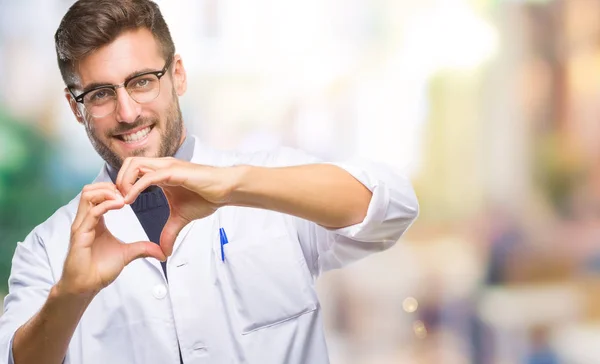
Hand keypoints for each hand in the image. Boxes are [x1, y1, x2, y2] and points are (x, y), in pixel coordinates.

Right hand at [59, 182, 165, 296]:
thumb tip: (161, 252)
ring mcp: (81, 225)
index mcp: (95, 220)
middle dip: (110, 186)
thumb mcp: (127, 254)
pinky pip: (92, 212)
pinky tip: (121, 205)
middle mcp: (86, 220)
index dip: (114, 189)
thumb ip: (143, 249)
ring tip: (123, 198)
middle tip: (127, 193)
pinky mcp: (80, 234)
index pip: (98, 194)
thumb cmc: (100, 270)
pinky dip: (106, 205)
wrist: (85, 287)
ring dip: (107, 192)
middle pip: (91, 189)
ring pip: (88, 195)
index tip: (131, 194)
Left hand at [116, 157, 237, 255]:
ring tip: (123, 201)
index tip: (119, 204)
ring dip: (123, 182)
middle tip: (116, 202)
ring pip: (134, 165)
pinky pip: (148, 177)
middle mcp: (162, 166)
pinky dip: (135, 188)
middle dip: (118, 181)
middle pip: (128, 163)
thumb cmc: (207, 197)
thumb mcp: (181, 218)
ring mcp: (167, 167)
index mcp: (161, 173)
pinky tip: (130, 201)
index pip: (132, 170)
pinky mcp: (173, 172)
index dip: (122, 185)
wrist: (225, 190)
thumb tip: (165, 252)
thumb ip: (169, 232)